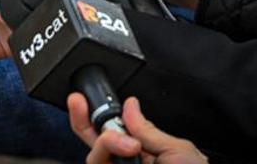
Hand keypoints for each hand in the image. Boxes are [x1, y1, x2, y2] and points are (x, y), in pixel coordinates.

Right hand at [69, 95, 206, 163]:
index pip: (115, 133)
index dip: (98, 115)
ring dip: (107, 142)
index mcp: (145, 155)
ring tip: (130, 145)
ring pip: (94, 157)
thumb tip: (130, 106)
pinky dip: (106, 153)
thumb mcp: (177, 150)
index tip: (85, 99)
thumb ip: (149, 130)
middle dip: (84, 120)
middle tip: (78, 103)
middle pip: (95, 143)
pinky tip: (126, 152)